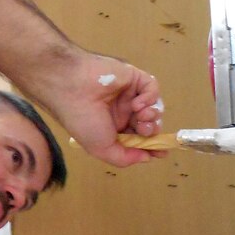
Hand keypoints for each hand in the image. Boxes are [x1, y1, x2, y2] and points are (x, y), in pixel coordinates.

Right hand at [46, 53, 165, 166]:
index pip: (138, 139)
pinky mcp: (133, 77)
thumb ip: (125, 158)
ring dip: (152, 115)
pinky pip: (152, 87)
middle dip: (151, 131)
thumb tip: (147, 158)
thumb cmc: (83, 121)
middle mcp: (122, 112)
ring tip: (140, 117)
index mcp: (113, 129)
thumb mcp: (102, 149)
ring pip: (153, 107)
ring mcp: (128, 94)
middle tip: (145, 131)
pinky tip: (136, 103)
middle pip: (148, 123)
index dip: (151, 146)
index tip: (162, 152)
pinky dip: (150, 97)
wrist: (73, 89)